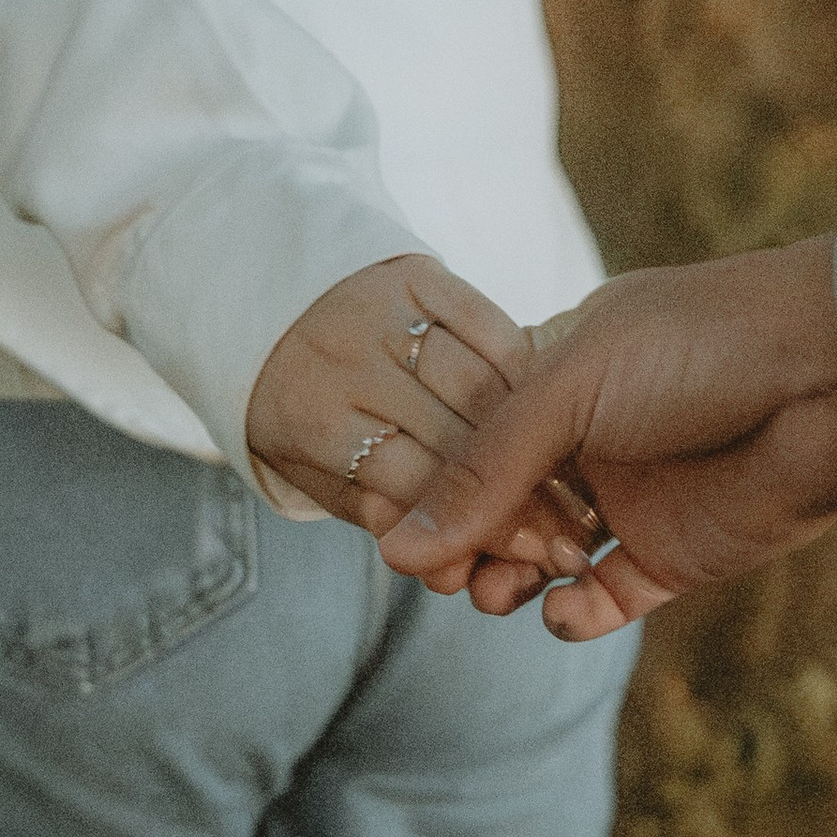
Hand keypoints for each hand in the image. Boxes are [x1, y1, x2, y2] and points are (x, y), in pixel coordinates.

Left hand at [243, 253, 602, 575]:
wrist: (264, 295)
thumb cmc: (301, 406)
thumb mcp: (311, 468)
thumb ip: (374, 510)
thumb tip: (443, 563)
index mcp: (309, 418)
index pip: (414, 488)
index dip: (479, 526)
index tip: (529, 556)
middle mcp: (348, 358)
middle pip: (456, 439)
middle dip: (520, 492)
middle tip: (570, 530)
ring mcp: (387, 312)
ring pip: (481, 385)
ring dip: (536, 436)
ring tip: (571, 479)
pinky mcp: (421, 273)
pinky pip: (493, 327)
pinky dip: (525, 372)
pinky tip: (544, 407)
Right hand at [378, 229, 836, 635]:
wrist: (836, 371)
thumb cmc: (700, 343)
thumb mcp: (570, 387)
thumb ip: (484, 467)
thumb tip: (397, 550)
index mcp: (549, 378)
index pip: (462, 443)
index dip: (427, 488)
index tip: (397, 526)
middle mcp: (583, 442)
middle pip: (493, 509)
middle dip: (462, 544)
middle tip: (448, 574)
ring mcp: (627, 502)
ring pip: (539, 561)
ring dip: (506, 583)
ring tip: (496, 593)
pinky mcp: (674, 558)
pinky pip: (603, 601)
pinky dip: (570, 617)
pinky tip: (559, 610)